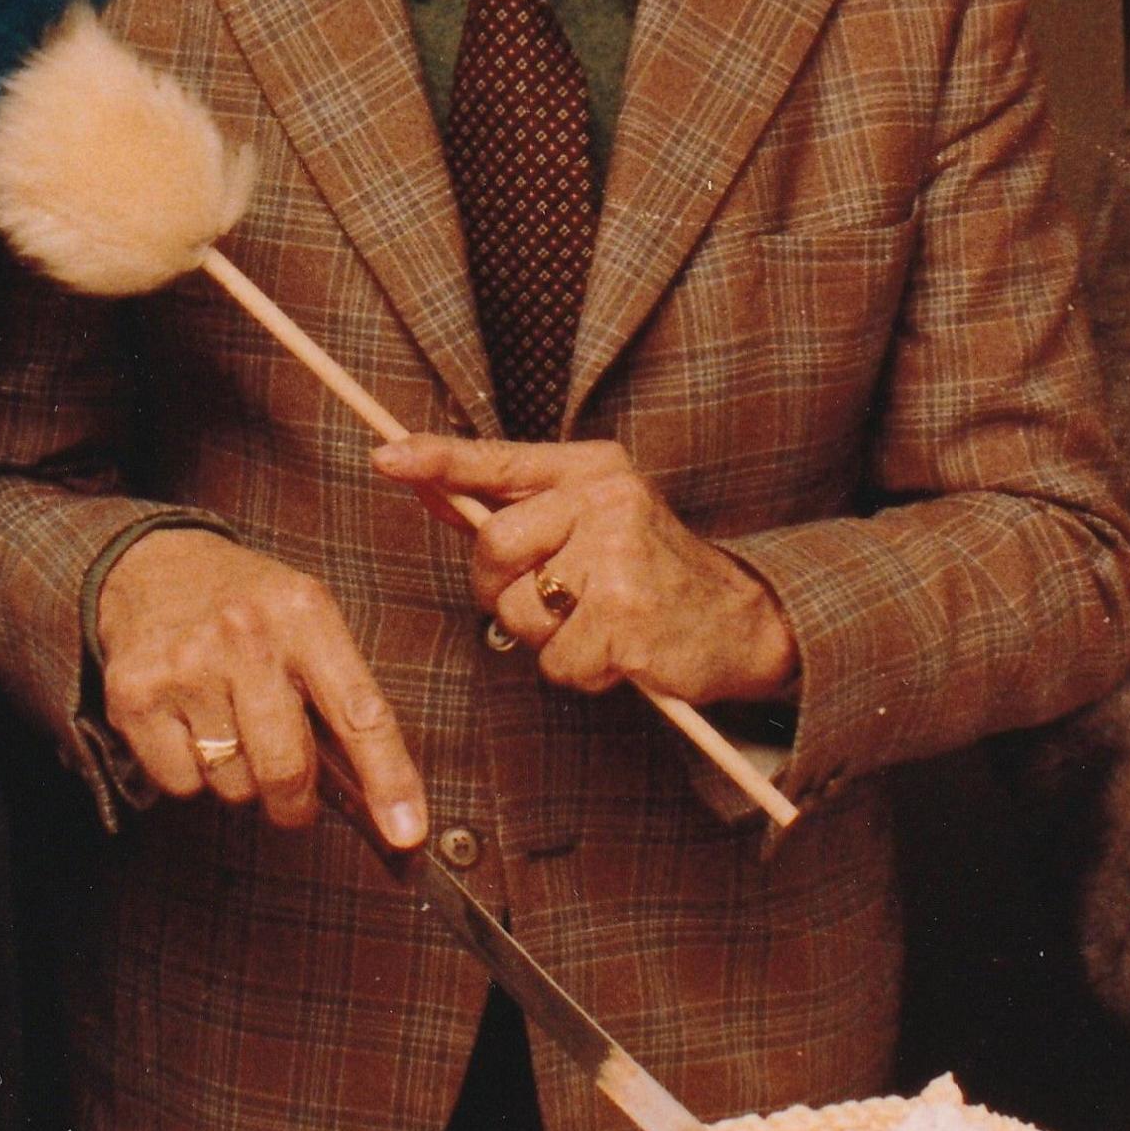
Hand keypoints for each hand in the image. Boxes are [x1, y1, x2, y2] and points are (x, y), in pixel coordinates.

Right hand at [94, 527, 428, 845]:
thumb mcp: (306, 622)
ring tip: (229, 725)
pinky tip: (190, 725)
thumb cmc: (247, 607)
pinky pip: (182, 784)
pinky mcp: (135, 696)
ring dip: (240, 778)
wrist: (150, 565)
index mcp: (304, 613)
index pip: (360, 712)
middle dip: (296, 802)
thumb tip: (380, 801)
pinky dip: (192, 774)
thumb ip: (342, 697)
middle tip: (294, 795)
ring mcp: (184, 666)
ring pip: (233, 785)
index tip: (407, 833)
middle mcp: (244, 634)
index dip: (389, 779)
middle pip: (286, 768)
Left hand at [374, 436, 798, 706]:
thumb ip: (520, 506)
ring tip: (600, 625)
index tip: (384, 457)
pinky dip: (580, 672)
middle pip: (493, 550)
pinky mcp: (626, 621)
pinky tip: (621, 653)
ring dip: (549, 638)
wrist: (745, 621)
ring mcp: (618, 560)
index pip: (500, 459)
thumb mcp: (596, 518)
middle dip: (503, 591)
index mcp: (595, 469)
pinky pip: (556, 663)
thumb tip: (429, 488)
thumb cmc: (652, 571)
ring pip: (519, 614)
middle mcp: (608, 501)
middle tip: (553, 603)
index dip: (436, 460)